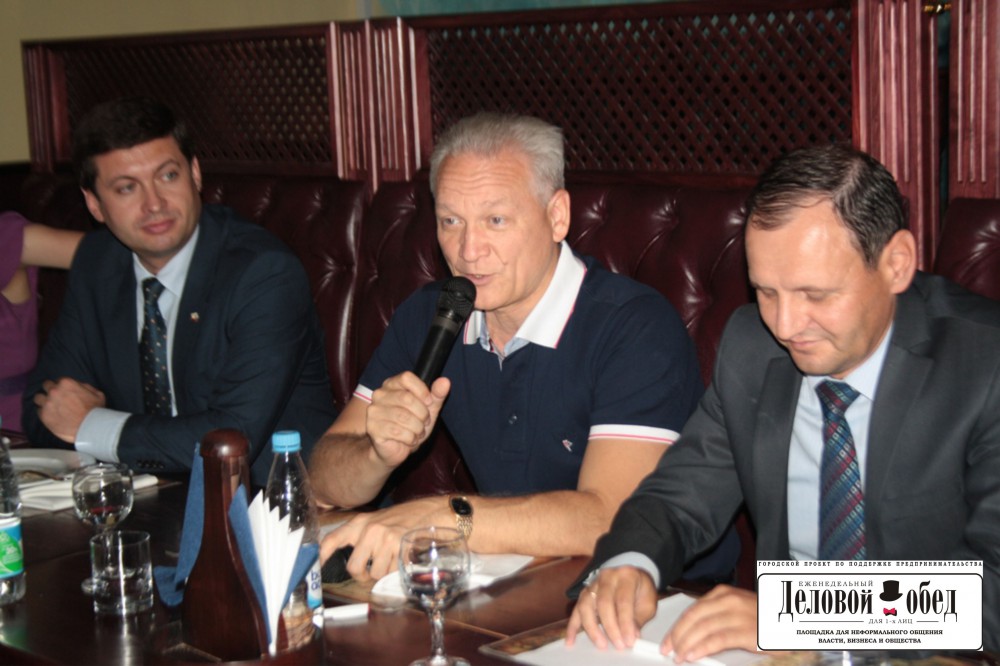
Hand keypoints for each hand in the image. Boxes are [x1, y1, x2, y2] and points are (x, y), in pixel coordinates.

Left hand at [33, 378, 104, 442]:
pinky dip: (44, 412)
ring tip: (50, 406)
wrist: (90, 428)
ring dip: (43, 400)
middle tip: (56, 398)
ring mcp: (47, 403)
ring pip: (38, 398)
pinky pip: (38, 411)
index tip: (64, 392)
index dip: (62, 386)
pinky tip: (52, 416)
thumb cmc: (95, 411)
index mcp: (66, 383)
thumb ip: (84, 386)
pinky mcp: (44, 416)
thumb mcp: (96, 393)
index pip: (58, 380)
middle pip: (45, 386)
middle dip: (50, 390)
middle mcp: (54, 391)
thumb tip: (77, 386)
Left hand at [319, 495, 451, 582]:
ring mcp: (385, 539)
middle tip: (370, 573)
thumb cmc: (402, 518)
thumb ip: (360, 537)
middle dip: (362, 576)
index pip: (333, 539)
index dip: (321, 556)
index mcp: (360, 522)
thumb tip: (348, 563)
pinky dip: (397, 571)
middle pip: (354, 568)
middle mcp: (369, 530)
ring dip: (383, 573)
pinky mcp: (400, 548)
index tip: (317, 569)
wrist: (430, 511)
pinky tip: (402, 558)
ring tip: (391, 560)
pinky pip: (392, 572)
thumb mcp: (376, 521)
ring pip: (375, 574)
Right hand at [365, 373, 449, 467]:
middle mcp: (380, 394)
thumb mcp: (428, 409)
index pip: (406, 378)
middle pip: (407, 398)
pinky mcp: (373, 428)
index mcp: (392, 384)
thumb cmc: (411, 426)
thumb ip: (436, 395)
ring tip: (417, 432)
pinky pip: (398, 431)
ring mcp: (374, 411)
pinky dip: (410, 438)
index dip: (422, 391)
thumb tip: (445, 381)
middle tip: (424, 423)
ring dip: (417, 428)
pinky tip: (409, 440)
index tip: (428, 403)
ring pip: (403, 417)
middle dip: (422, 414)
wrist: (396, 449)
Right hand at [565, 566, 657, 650]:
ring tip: (601, 644)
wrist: (631, 576)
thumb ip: (639, 619)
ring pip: (586, 605)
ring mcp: (593, 584)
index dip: (625, 622)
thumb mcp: (647, 603)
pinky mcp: (585, 594)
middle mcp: (607, 577)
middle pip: (603, 602)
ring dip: (592, 627)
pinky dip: (573, 626)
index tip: (629, 640)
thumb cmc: (640, 590)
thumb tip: (631, 636)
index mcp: (626, 576)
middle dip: (610, 627)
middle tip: (618, 644)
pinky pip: (576, 610)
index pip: (623, 600)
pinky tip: (571, 640)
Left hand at [664, 585, 757, 661]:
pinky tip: (692, 656)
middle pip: (694, 618)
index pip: (692, 610)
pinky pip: (717, 640)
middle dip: (677, 636)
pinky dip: (701, 648)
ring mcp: (738, 614)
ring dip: (686, 644)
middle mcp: (728, 600)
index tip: (667, 640)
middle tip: (667, 650)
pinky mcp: (746, 631)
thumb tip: (692, 634)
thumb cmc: (764, 620)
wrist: (793, 622)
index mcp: (723, 594)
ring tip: (678, 656)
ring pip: (702, 628)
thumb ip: (717, 617)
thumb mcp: (737, 610)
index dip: (677, 626)